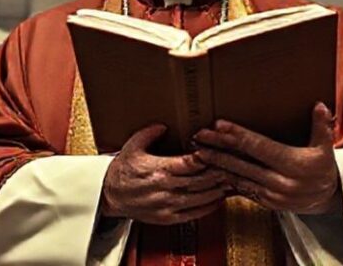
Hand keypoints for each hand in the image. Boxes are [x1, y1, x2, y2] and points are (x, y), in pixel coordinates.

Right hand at [101, 124, 227, 224]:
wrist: (108, 196)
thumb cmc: (122, 171)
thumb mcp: (132, 146)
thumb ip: (149, 133)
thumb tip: (164, 126)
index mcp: (158, 170)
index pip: (190, 163)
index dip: (207, 158)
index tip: (219, 151)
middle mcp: (165, 189)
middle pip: (200, 181)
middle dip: (219, 173)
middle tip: (234, 165)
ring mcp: (167, 205)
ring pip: (201, 198)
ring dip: (218, 190)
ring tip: (232, 181)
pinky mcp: (168, 218)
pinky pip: (194, 214)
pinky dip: (210, 207)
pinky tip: (219, 199)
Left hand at [193, 102, 340, 214]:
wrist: (327, 200)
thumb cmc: (323, 169)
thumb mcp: (325, 148)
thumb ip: (321, 127)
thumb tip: (319, 106)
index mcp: (294, 165)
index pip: (260, 147)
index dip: (238, 135)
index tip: (219, 125)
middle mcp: (281, 182)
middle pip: (243, 163)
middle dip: (218, 150)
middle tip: (199, 138)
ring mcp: (272, 195)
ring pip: (238, 178)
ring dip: (217, 166)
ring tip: (198, 154)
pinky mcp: (266, 203)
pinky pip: (242, 190)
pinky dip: (226, 180)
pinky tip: (212, 171)